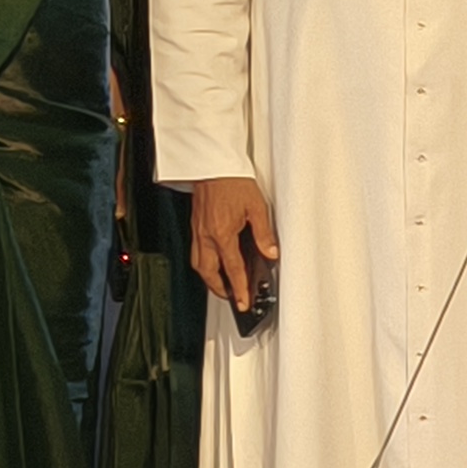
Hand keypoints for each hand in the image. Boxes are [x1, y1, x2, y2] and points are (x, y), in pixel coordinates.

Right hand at [192, 175, 278, 310]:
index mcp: (222, 233)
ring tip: (222, 285)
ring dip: (210, 279)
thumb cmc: (233, 181)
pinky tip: (213, 263)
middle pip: (209, 272)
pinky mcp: (195, 225)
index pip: (232, 269)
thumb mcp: (257, 207)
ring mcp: (198, 231)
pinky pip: (196, 252)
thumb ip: (264, 234)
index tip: (242, 302)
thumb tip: (271, 253)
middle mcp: (206, 235)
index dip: (239, 288)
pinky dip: (204, 264)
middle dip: (220, 289)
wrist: (213, 165)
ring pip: (199, 264)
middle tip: (233, 297)